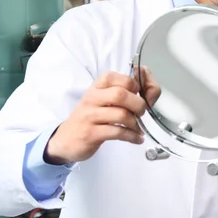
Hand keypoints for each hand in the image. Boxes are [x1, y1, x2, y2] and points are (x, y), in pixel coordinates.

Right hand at [44, 69, 160, 164]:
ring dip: (136, 123)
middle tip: (141, 113)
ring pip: (121, 114)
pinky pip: (117, 133)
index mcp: (98, 86)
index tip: (142, 95)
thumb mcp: (104, 99)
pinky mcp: (91, 133)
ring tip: (138, 127)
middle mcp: (92, 98)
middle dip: (138, 104)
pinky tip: (136, 138)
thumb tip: (151, 87)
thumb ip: (126, 91)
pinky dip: (132, 136)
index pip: (121, 78)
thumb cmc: (91, 116)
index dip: (137, 86)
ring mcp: (90, 116)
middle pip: (121, 94)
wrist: (66, 139)